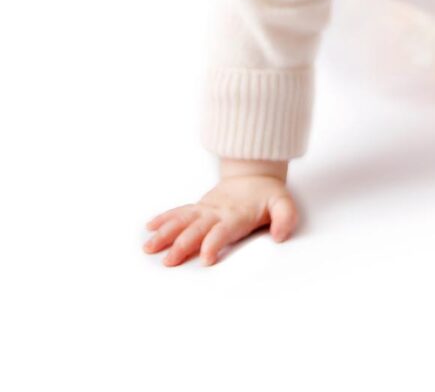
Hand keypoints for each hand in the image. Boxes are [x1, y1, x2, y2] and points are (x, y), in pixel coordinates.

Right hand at [143, 171, 297, 266]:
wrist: (254, 173)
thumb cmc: (268, 194)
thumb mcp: (284, 203)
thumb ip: (285, 218)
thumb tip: (279, 235)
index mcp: (237, 215)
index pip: (222, 231)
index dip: (214, 243)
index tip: (205, 259)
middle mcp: (217, 212)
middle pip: (196, 229)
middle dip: (182, 244)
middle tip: (169, 261)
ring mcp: (206, 209)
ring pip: (182, 220)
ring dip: (165, 233)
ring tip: (149, 247)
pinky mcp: (199, 207)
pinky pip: (179, 212)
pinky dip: (164, 219)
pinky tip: (150, 228)